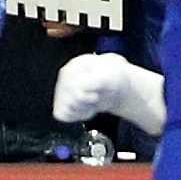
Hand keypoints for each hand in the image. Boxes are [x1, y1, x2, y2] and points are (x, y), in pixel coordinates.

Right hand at [51, 52, 165, 133]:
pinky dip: (76, 114)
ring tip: (93, 102)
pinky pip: (63, 115)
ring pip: (64, 108)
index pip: (70, 87)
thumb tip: (87, 87)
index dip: (84, 96)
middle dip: (83, 103)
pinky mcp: (64, 101)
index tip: (95, 97)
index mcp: (77, 65)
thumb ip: (98, 81)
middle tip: (96, 100)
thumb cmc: (117, 79)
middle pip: (65, 99)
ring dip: (81, 109)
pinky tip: (87, 108)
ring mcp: (64, 88)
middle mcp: (67, 74)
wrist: (117, 86)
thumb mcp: (113, 76)